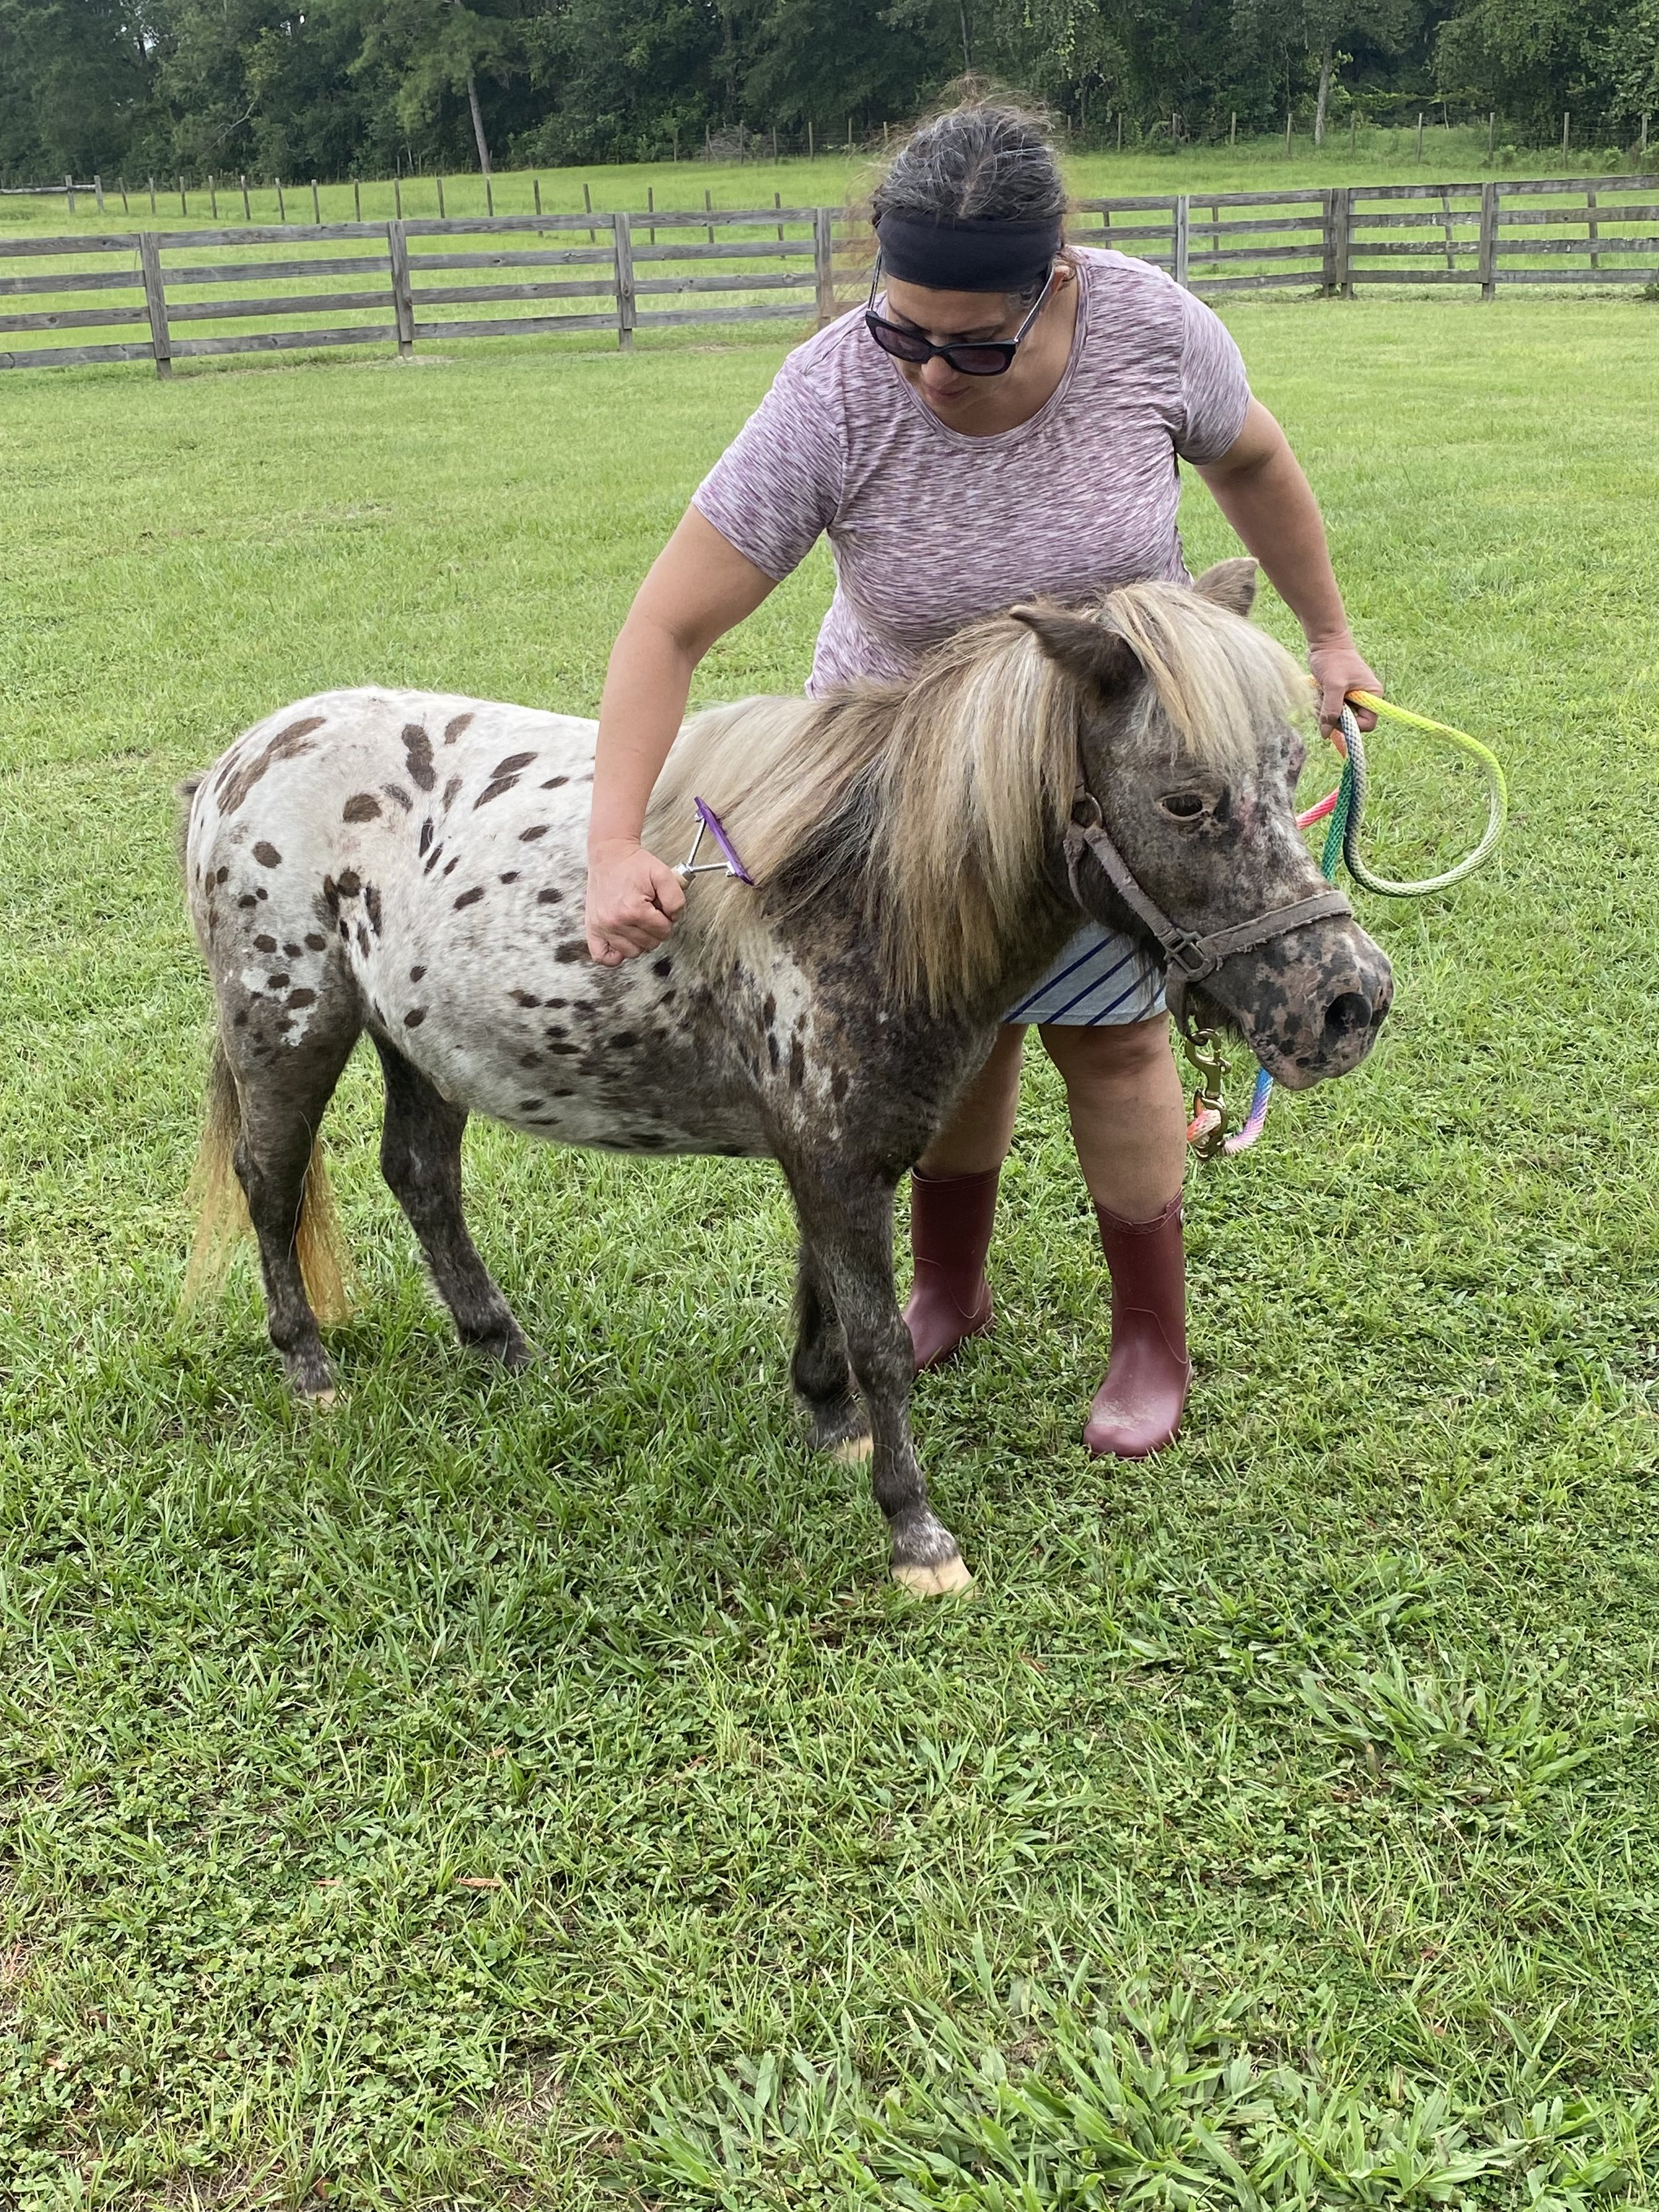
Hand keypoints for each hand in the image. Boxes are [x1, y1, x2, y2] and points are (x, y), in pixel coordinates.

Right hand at [585, 840, 684, 965]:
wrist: (609, 855)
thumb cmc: (633, 865)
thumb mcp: (663, 874)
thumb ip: (676, 899)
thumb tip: (673, 918)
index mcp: (633, 910)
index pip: (664, 931)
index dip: (667, 919)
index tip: (660, 907)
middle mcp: (615, 922)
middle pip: (649, 944)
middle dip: (655, 929)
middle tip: (649, 912)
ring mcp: (602, 927)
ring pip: (632, 952)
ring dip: (639, 941)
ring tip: (637, 922)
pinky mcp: (592, 928)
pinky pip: (603, 956)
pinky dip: (614, 954)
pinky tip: (622, 941)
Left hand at [1307, 636, 1381, 744]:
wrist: (1325, 643)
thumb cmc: (1333, 660)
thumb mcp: (1333, 686)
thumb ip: (1331, 710)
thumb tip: (1326, 734)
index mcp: (1373, 695)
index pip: (1367, 724)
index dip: (1351, 726)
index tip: (1335, 717)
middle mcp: (1366, 698)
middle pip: (1352, 723)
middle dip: (1335, 718)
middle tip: (1323, 705)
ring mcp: (1353, 697)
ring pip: (1339, 717)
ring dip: (1326, 711)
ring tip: (1319, 696)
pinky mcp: (1341, 695)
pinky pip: (1332, 709)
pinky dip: (1323, 706)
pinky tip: (1318, 693)